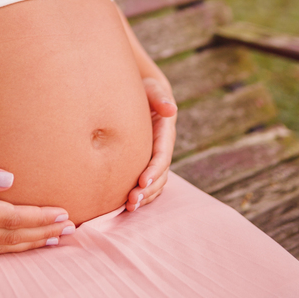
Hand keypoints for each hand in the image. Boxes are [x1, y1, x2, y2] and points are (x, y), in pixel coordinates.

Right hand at [0, 147, 74, 253]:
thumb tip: (8, 179)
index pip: (10, 218)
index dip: (38, 217)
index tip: (62, 213)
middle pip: (9, 236)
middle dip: (42, 233)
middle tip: (70, 228)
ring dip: (28, 243)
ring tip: (53, 239)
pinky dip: (6, 248)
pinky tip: (17, 243)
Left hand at [125, 77, 176, 211]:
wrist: (143, 95)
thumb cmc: (145, 91)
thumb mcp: (152, 90)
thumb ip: (160, 98)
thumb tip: (170, 109)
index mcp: (165, 132)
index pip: (162, 155)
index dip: (154, 170)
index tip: (142, 182)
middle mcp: (164, 147)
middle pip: (160, 174)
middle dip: (148, 189)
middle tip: (132, 201)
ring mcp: (157, 156)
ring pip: (156, 182)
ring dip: (145, 196)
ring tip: (130, 207)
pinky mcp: (148, 161)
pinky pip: (149, 182)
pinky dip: (142, 194)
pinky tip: (128, 204)